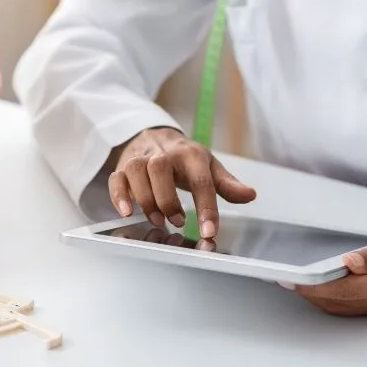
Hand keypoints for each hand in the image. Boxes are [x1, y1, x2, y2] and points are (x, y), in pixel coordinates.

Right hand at [107, 127, 255, 237]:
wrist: (155, 135)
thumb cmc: (185, 158)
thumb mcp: (209, 167)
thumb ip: (227, 184)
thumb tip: (250, 195)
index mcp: (191, 154)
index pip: (201, 180)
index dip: (206, 207)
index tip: (209, 232)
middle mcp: (164, 153)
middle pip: (161, 168)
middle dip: (168, 199)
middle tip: (178, 222)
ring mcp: (141, 158)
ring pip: (137, 170)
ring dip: (146, 198)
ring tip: (157, 220)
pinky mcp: (123, 166)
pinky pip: (116, 177)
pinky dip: (119, 195)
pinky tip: (127, 212)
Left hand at [294, 207, 366, 316]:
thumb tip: (349, 265)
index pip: (345, 291)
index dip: (315, 288)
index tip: (292, 282)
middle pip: (343, 304)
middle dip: (313, 294)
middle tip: (286, 282)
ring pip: (350, 306)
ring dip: (324, 297)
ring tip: (298, 283)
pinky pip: (361, 303)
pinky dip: (340, 296)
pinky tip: (326, 284)